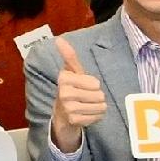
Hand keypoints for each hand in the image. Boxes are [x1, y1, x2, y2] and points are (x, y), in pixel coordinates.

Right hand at [46, 31, 106, 151]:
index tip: (82, 86)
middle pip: (99, 95)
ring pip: (100, 106)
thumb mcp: (71, 72)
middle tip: (86, 97)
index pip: (96, 83)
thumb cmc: (71, 89)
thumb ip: (69, 56)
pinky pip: (97, 117)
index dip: (93, 85)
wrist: (61, 115)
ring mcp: (68, 108)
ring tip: (87, 106)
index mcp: (64, 78)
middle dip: (97, 97)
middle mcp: (64, 93)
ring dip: (97, 107)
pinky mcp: (74, 120)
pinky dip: (95, 116)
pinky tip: (86, 114)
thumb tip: (59, 39)